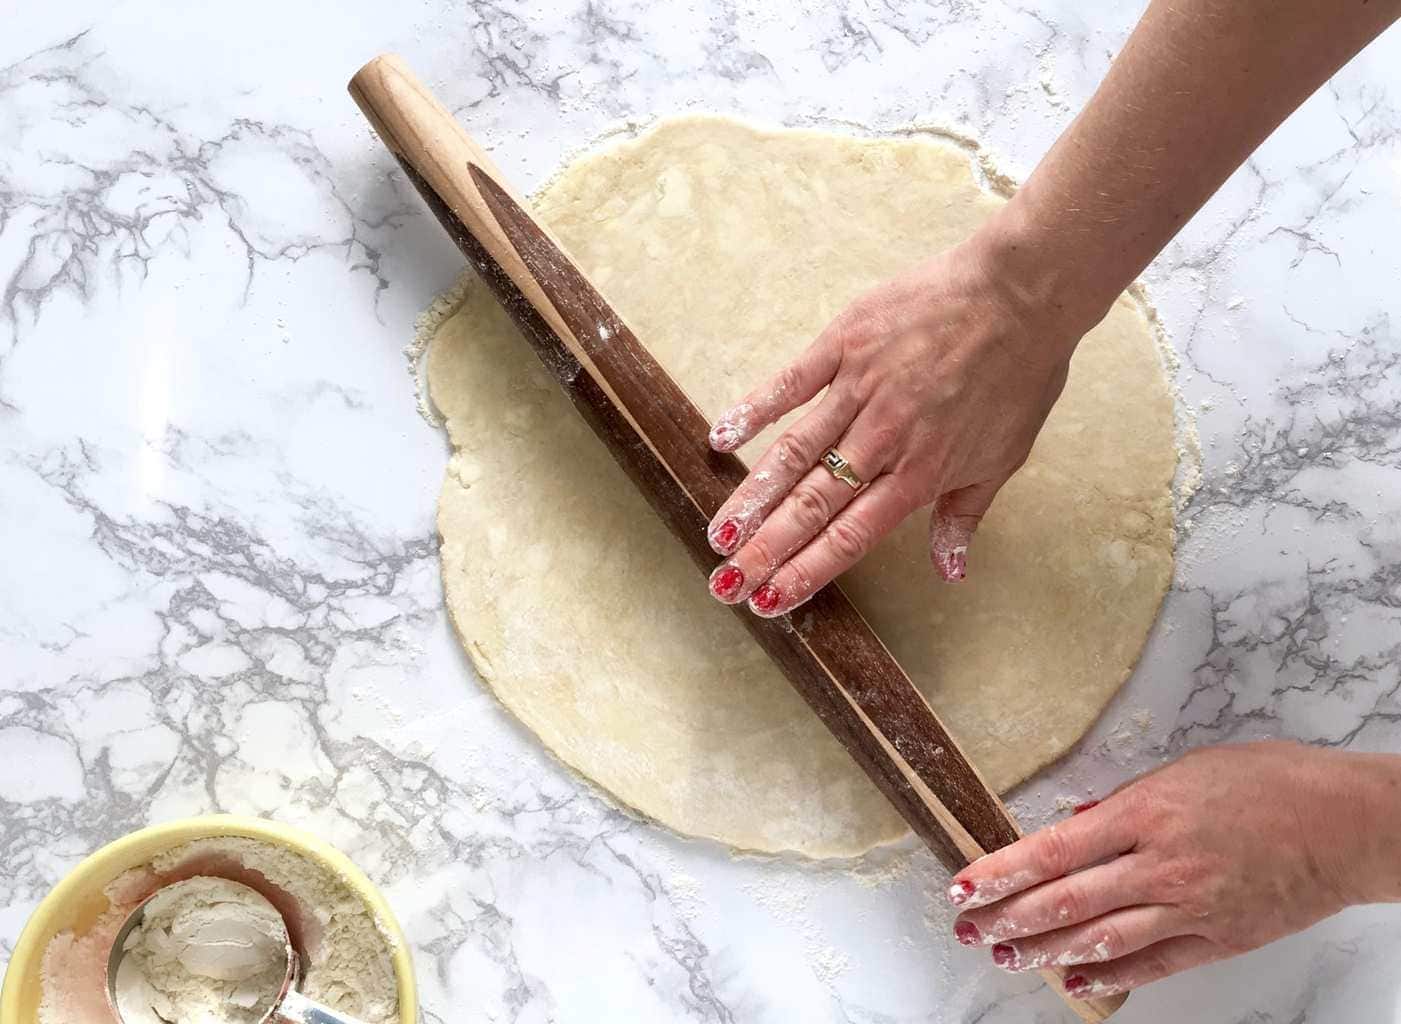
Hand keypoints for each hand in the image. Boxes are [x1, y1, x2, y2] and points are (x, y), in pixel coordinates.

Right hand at [703, 225, 1080, 615]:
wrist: (1025, 290)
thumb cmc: (1020, 373)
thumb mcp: (1004, 455)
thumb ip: (964, 515)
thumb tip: (949, 572)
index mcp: (922, 473)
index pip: (851, 536)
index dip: (807, 571)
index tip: (770, 602)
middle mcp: (885, 438)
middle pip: (812, 506)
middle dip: (765, 551)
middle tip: (725, 584)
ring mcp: (861, 389)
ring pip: (794, 453)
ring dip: (752, 496)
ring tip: (718, 533)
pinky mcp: (847, 343)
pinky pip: (792, 381)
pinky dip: (755, 408)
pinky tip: (720, 436)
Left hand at [946, 741, 1400, 998]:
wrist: (1343, 823)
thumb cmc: (1268, 782)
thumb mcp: (1183, 770)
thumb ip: (1124, 802)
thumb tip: (1077, 822)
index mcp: (1145, 814)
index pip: (1054, 850)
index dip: (1002, 871)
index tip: (964, 884)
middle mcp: (1160, 866)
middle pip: (1065, 900)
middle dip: (1009, 917)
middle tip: (969, 929)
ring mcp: (1189, 908)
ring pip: (1100, 939)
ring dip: (1046, 950)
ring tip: (1007, 956)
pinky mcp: (1217, 939)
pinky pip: (1152, 964)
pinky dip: (1109, 976)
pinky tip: (1075, 982)